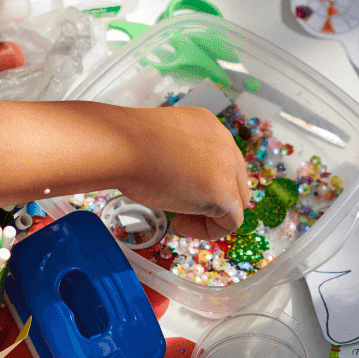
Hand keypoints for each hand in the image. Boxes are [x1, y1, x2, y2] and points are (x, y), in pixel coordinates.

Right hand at [113, 105, 250, 238]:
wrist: (122, 146)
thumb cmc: (126, 145)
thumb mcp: (160, 145)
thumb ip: (179, 160)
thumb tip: (179, 183)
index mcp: (208, 126)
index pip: (221, 162)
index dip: (202, 185)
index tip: (176, 193)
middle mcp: (224, 142)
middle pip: (235, 182)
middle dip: (209, 202)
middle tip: (178, 211)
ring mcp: (227, 166)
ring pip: (236, 202)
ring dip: (208, 217)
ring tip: (177, 220)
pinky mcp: (224, 192)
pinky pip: (231, 221)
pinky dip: (208, 231)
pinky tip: (178, 225)